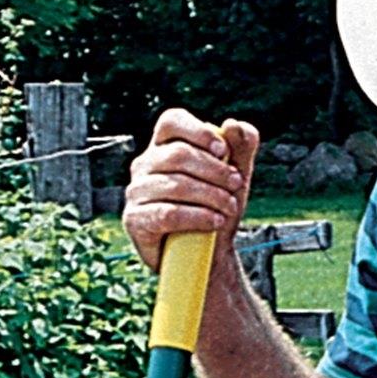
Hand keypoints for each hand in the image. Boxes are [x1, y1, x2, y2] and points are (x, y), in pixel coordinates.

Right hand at [124, 109, 258, 272]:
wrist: (209, 255)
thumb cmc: (217, 210)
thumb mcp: (236, 177)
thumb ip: (241, 147)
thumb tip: (233, 124)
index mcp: (164, 147)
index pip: (171, 122)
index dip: (198, 131)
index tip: (224, 150)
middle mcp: (145, 165)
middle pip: (177, 154)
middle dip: (214, 170)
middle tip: (236, 185)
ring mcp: (136, 192)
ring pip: (174, 185)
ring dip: (211, 195)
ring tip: (230, 208)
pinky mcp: (135, 219)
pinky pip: (167, 213)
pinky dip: (197, 216)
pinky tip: (215, 221)